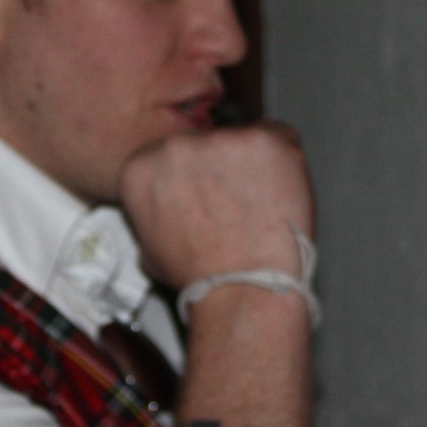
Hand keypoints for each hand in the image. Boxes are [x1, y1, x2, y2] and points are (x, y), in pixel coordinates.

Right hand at [118, 124, 314, 290]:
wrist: (243, 288)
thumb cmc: (202, 277)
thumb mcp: (149, 249)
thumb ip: (154, 213)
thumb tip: (168, 210)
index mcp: (142, 167)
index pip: (171, 153)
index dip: (195, 175)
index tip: (206, 194)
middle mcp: (175, 145)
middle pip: (206, 142)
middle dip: (221, 168)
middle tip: (236, 203)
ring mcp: (221, 139)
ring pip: (244, 139)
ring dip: (253, 166)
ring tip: (258, 206)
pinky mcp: (263, 140)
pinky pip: (280, 138)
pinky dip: (284, 163)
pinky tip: (278, 196)